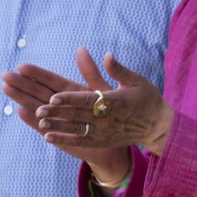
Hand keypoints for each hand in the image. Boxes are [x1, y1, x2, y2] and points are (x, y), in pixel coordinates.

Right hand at [1, 57, 123, 168]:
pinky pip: (44, 127)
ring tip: (6, 88)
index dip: (37, 74)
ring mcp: (59, 120)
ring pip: (37, 108)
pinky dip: (32, 120)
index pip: (51, 81)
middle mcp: (62, 105)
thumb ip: (90, 72)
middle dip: (22, 84)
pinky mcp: (59, 135)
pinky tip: (20, 111)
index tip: (22, 66)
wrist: (116, 139)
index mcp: (72, 92)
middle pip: (39, 92)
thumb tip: (81, 48)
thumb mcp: (102, 90)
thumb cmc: (111, 113)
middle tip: (5, 75)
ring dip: (22, 98)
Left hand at [35, 47, 174, 155]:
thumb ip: (118, 69)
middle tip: (39, 109)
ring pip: (76, 129)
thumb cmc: (147, 99)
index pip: (88, 100)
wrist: (158, 127)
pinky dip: (64, 139)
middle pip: (78, 115)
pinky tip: (48, 137)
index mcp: (114, 101)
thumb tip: (106, 55)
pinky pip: (80, 141)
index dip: (70, 99)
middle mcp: (106, 118)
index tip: (54, 97)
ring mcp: (103, 131)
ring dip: (57, 126)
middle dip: (57, 113)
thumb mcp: (136, 80)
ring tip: (40, 122)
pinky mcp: (102, 141)